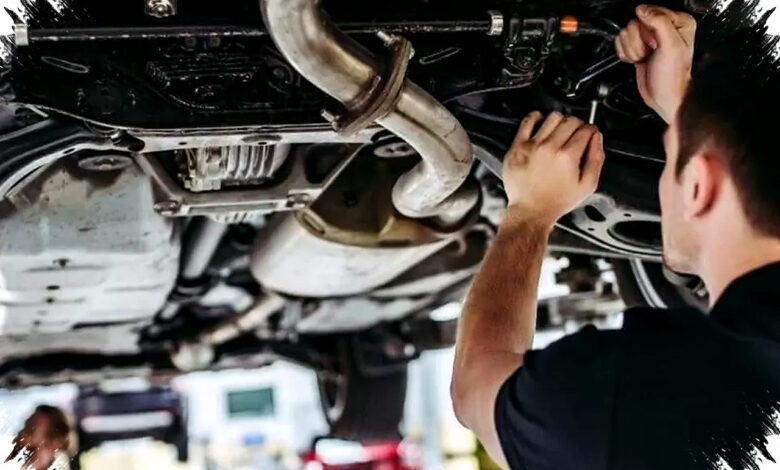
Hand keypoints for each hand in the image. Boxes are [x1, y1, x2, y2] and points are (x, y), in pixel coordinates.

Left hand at [503, 111, 604, 227]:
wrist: (530, 211)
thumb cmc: (556, 201)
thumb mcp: (587, 185)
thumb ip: (596, 159)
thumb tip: (597, 138)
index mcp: (567, 156)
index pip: (586, 129)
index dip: (591, 130)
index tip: (589, 134)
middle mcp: (549, 148)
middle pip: (571, 120)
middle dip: (578, 125)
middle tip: (576, 134)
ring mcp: (532, 146)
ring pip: (552, 117)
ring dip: (560, 121)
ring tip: (560, 131)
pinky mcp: (517, 147)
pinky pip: (527, 121)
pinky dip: (536, 117)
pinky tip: (541, 123)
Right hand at [615, 5, 695, 122]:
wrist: (664, 97)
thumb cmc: (673, 77)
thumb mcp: (671, 46)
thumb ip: (659, 23)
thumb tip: (642, 10)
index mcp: (678, 22)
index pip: (649, 12)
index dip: (648, 30)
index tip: (655, 44)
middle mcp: (663, 27)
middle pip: (634, 23)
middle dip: (638, 42)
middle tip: (649, 52)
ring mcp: (649, 38)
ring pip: (625, 33)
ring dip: (632, 49)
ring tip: (644, 58)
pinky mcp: (637, 47)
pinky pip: (621, 42)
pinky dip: (626, 54)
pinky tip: (638, 60)